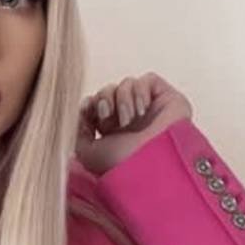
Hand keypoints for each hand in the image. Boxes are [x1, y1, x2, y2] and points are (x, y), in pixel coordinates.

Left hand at [76, 72, 191, 175]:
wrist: (152, 163)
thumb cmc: (123, 164)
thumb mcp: (88, 154)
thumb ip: (78, 133)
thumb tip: (81, 112)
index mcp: (113, 132)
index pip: (97, 104)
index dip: (91, 103)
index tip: (87, 108)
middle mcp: (131, 120)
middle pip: (109, 91)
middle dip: (104, 100)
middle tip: (108, 118)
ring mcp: (149, 109)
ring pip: (126, 84)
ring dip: (122, 100)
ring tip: (128, 121)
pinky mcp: (166, 98)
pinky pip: (147, 80)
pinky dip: (140, 91)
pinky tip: (142, 111)